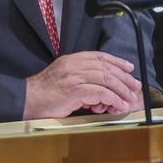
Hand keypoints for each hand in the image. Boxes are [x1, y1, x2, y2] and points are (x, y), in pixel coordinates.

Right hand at [23, 51, 143, 118]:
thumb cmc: (44, 94)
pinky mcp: (75, 91)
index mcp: (72, 60)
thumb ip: (81, 78)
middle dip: (124, 78)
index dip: (117, 61)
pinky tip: (118, 105)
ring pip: (106, 79)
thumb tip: (101, 89)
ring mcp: (74, 77)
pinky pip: (101, 93)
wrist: (27, 101)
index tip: (129, 68)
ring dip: (121, 90)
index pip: (100, 56)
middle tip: (135, 86)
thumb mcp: (63, 78)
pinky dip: (113, 99)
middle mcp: (74, 65)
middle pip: (106, 68)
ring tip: (129, 100)